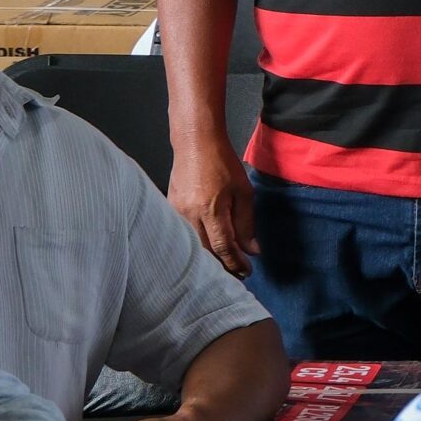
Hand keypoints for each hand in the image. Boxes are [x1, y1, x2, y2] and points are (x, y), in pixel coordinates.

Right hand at [167, 137, 256, 277]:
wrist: (195, 145)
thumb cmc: (223, 165)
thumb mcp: (244, 191)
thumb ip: (247, 223)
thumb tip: (252, 250)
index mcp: (211, 209)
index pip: (224, 246)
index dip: (235, 262)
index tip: (247, 271)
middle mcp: (190, 215)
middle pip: (205, 251)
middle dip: (222, 266)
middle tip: (237, 276)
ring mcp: (176, 213)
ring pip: (192, 246)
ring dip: (208, 259)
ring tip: (223, 268)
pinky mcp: (168, 209)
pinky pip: (182, 235)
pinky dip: (195, 246)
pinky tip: (206, 251)